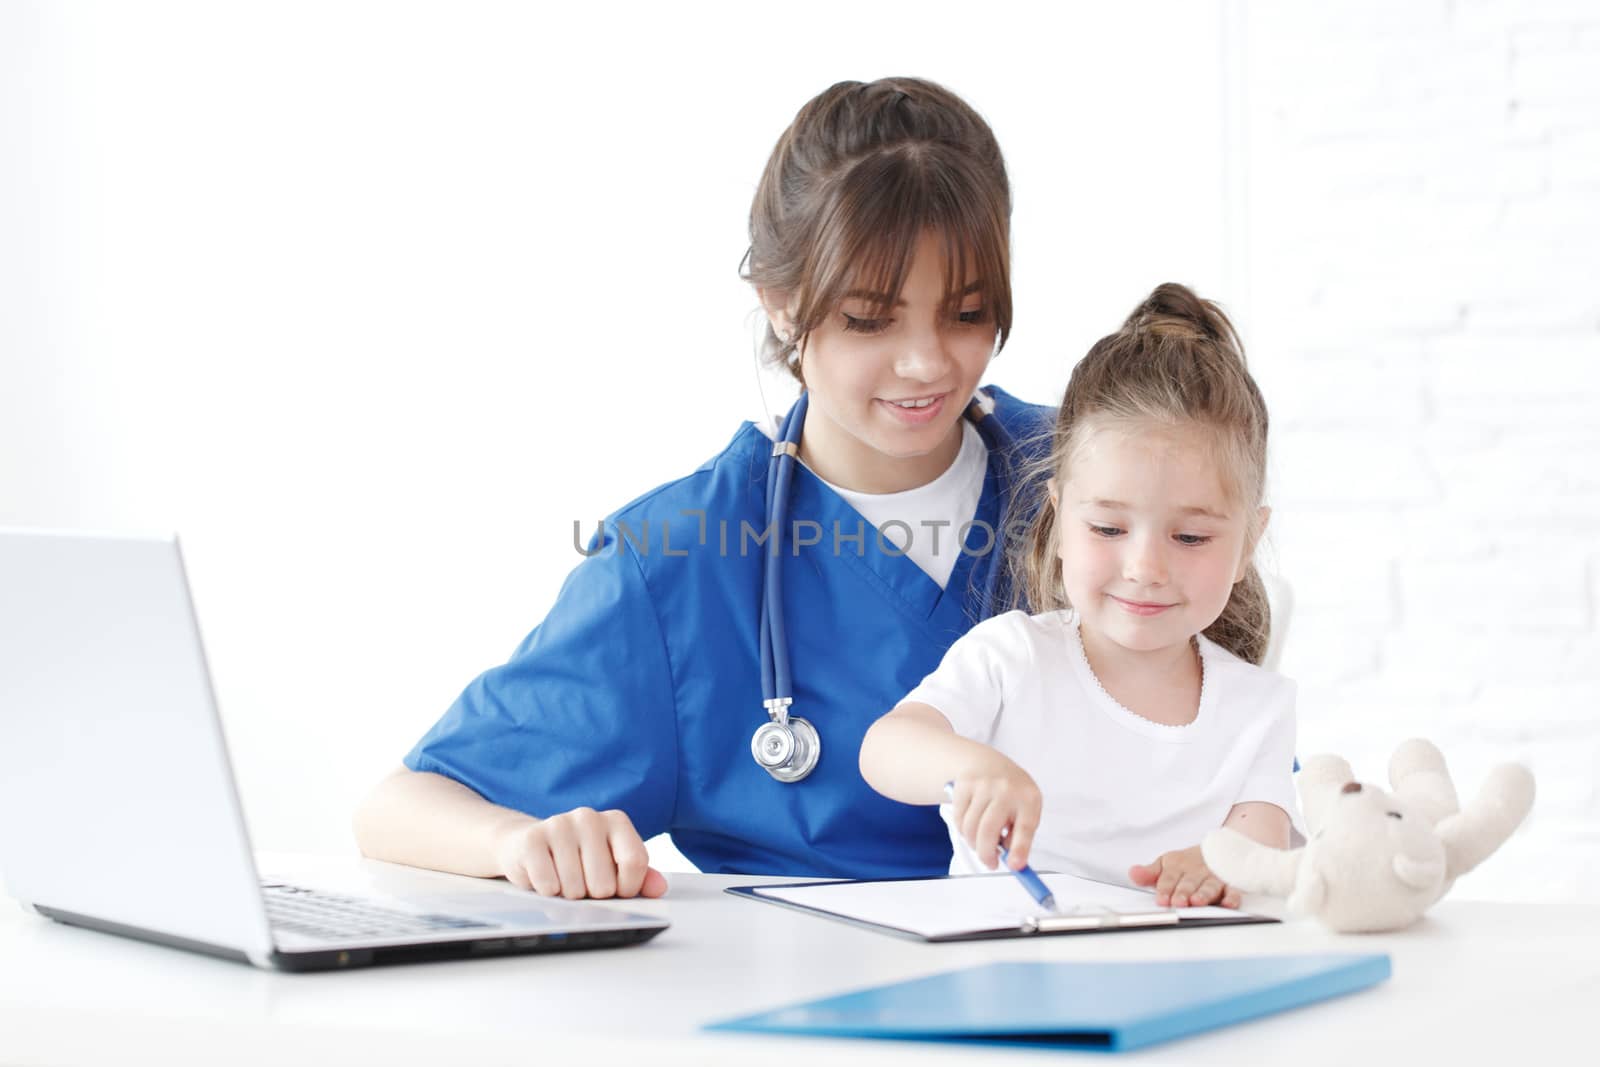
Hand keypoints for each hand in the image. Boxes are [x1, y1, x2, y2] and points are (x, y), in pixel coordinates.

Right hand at [494, 807, 668, 899]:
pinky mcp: (532, 839)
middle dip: (593, 896)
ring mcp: (559, 825)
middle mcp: (589, 817)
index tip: (617, 891)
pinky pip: (548, 885)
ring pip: (575, 889)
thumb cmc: (578, 860)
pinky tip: (546, 878)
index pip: (635, 863)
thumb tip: (659, 888)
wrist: (528, 846)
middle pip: (604, 883)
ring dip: (569, 897)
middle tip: (583, 884)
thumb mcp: (612, 866)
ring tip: (563, 880)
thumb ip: (640, 877)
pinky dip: (547, 893)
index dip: (627, 889)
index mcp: (616, 821)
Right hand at [947, 753, 1041, 870]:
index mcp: (1028, 798)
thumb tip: (1013, 862)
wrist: (987, 763)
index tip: (1015, 867)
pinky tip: (972, 824)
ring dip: (973, 843)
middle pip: (988, 831)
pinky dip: (963, 830)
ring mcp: (983, 785)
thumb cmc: (1011, 793)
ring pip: (970, 828)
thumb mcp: (1025, 809)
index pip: (1025, 827)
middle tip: (991, 864)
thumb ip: (1020, 834)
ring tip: (981, 841)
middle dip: (986, 854)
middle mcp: (1006, 789)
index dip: (1020, 849)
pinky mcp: (964, 785)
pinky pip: (958, 819)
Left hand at [1129, 845, 1239, 908]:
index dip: (1165, 888)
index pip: (1169, 877)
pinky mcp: (1230, 885)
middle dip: (1183, 892)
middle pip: (1189, 883)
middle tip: (1178, 902)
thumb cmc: (1187, 864)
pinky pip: (1233, 891)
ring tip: (1197, 901)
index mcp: (1178, 866)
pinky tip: (1229, 903)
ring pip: (1209, 886)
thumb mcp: (1165, 864)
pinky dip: (1232, 897)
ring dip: (1204, 894)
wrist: (1215, 851)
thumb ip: (1149, 873)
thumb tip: (1133, 873)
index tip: (1161, 899)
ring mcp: (1213, 878)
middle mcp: (1196, 872)